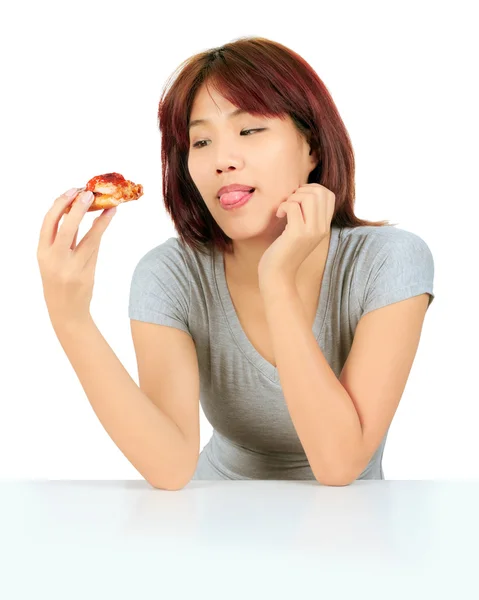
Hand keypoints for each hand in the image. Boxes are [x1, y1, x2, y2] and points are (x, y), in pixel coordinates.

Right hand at [36, 187, 116, 327]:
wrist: (66, 311)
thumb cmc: (59, 281)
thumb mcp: (52, 260)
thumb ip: (63, 238)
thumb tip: (78, 211)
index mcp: (42, 252)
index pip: (49, 222)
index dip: (60, 204)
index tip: (72, 191)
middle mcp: (54, 259)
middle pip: (66, 227)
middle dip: (78, 207)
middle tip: (89, 193)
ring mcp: (71, 268)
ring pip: (87, 237)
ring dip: (98, 218)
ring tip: (108, 204)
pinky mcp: (86, 274)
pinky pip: (96, 248)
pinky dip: (102, 231)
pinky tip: (108, 219)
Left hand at [258, 183, 334, 289]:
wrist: (278, 275)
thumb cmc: (284, 251)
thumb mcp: (301, 231)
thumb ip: (306, 214)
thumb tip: (301, 191)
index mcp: (324, 226)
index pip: (328, 194)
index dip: (311, 189)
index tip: (297, 200)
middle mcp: (321, 228)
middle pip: (319, 192)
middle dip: (300, 191)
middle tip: (289, 203)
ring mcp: (311, 231)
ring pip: (308, 197)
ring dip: (292, 198)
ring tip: (284, 209)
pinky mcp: (297, 234)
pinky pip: (292, 207)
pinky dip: (283, 206)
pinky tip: (279, 216)